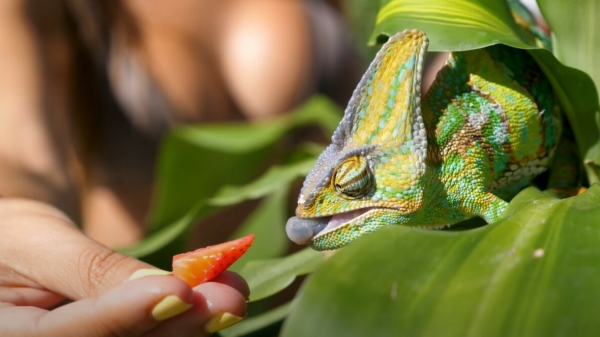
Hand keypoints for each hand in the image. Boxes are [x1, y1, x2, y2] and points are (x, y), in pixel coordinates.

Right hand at [0, 199, 247, 335]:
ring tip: (232, 296)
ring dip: (189, 327)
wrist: (12, 252)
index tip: (180, 291)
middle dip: (176, 327)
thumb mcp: (41, 243)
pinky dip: (182, 324)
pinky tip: (214, 306)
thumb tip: (165, 288)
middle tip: (229, 298)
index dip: (126, 316)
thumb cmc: (14, 238)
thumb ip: (93, 271)